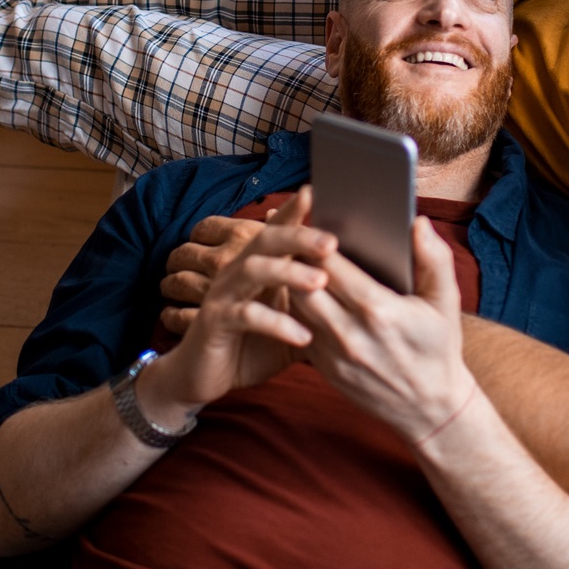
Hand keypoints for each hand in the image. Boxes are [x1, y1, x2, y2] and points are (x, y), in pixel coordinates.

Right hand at [138, 191, 337, 427]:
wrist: (203, 376)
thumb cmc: (254, 345)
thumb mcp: (293, 322)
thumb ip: (319, 305)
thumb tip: (364, 295)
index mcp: (258, 265)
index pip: (278, 230)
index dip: (294, 210)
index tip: (316, 192)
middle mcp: (238, 271)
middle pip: (267, 240)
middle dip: (299, 237)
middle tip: (331, 242)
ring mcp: (223, 294)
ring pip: (254, 270)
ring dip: (289, 273)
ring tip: (319, 282)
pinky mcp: (215, 322)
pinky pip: (246, 315)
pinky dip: (277, 324)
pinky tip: (303, 337)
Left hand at [291, 215, 475, 445]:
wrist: (430, 408)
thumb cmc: (439, 347)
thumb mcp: (446, 301)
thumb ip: (435, 258)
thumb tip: (418, 223)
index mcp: (379, 310)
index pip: (332, 266)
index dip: (319, 241)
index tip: (317, 220)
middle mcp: (350, 334)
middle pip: (304, 284)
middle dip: (299, 257)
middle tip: (299, 235)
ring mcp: (333, 355)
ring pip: (296, 306)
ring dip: (293, 282)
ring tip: (297, 258)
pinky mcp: (324, 368)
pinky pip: (299, 329)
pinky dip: (298, 308)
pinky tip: (302, 291)